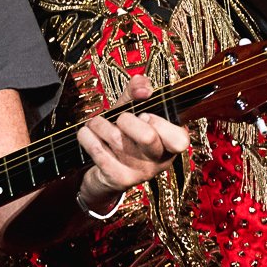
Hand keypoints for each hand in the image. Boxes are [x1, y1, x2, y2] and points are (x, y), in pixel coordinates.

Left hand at [76, 75, 187, 212]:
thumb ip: (138, 90)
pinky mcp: (119, 179)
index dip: (159, 122)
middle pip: (147, 136)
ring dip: (99, 123)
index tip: (145, 115)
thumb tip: (142, 87)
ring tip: (97, 124)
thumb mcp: (132, 109)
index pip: (179, 139)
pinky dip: (87, 136)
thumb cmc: (124, 135)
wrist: (105, 171)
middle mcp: (159, 161)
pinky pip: (97, 150)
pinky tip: (88, 135)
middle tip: (120, 119)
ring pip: (116, 138)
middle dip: (125, 119)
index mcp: (170, 144)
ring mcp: (140, 173)